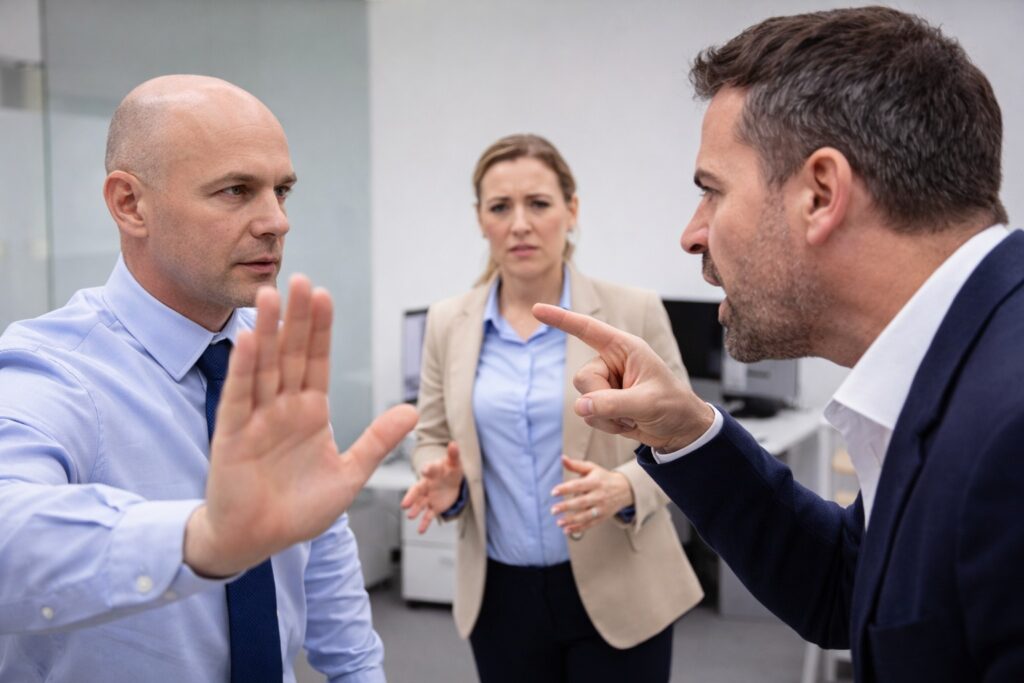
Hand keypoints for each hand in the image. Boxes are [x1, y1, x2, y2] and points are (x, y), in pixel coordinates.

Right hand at [184, 275, 418, 576]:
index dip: (321, 329)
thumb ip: (377, 441)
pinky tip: (247, 340)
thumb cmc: (300, 509)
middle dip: (296, 318)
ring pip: (263, 367)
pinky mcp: (232, 436)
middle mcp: (283, 408)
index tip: (324, 295)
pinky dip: (243, 369)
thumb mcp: (349, 475)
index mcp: (310, 412)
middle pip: (290, 354)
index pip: (317, 361)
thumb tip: (411, 410)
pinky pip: (240, 397)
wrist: (258, 541)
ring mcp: (256, 419)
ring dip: (266, 331)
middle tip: (299, 279)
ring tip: (269, 295)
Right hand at [401, 441, 463, 532]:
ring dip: (415, 510)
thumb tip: (454, 443)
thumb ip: (454, 454)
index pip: (429, 470)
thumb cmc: (451, 469)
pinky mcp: (434, 507)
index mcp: (432, 472)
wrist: (451, 481)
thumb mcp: (454, 463)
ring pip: (420, 504)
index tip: (425, 470)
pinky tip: (420, 530)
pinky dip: (424, 523)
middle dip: (411, 497)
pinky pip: (428, 516)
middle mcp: (427, 485)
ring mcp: (429, 497)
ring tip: (410, 516)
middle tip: (405, 504)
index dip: (428, 469)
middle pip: (417, 490)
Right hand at [532, 303, 713, 452]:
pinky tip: (628, 423)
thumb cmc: (673, 406)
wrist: (680, 431)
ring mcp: (606, 384)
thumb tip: (580, 407)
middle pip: (582, 378)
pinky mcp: (603, 403)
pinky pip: (588, 416)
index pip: (587, 330)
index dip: (561, 319)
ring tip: (633, 416)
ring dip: (607, 416)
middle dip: (601, 399)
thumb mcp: (648, 403)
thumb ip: (613, 403)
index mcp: (624, 348)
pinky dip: (607, 425)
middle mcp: (611, 363)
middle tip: (630, 408)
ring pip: (583, 400)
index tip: (537, 310)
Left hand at [551, 456, 632, 534]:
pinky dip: (578, 528)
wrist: (624, 489)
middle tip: (553, 510)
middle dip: (566, 507)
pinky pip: (589, 524)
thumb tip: (562, 458)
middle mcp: (599, 496)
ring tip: (558, 522)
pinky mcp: (602, 517)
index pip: (578, 486)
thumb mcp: (591, 468)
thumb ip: (575, 465)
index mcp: (595, 482)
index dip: (565, 489)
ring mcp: (601, 508)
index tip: (553, 492)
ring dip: (572, 520)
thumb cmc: (602, 477)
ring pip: (585, 516)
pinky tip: (566, 530)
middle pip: (581, 502)